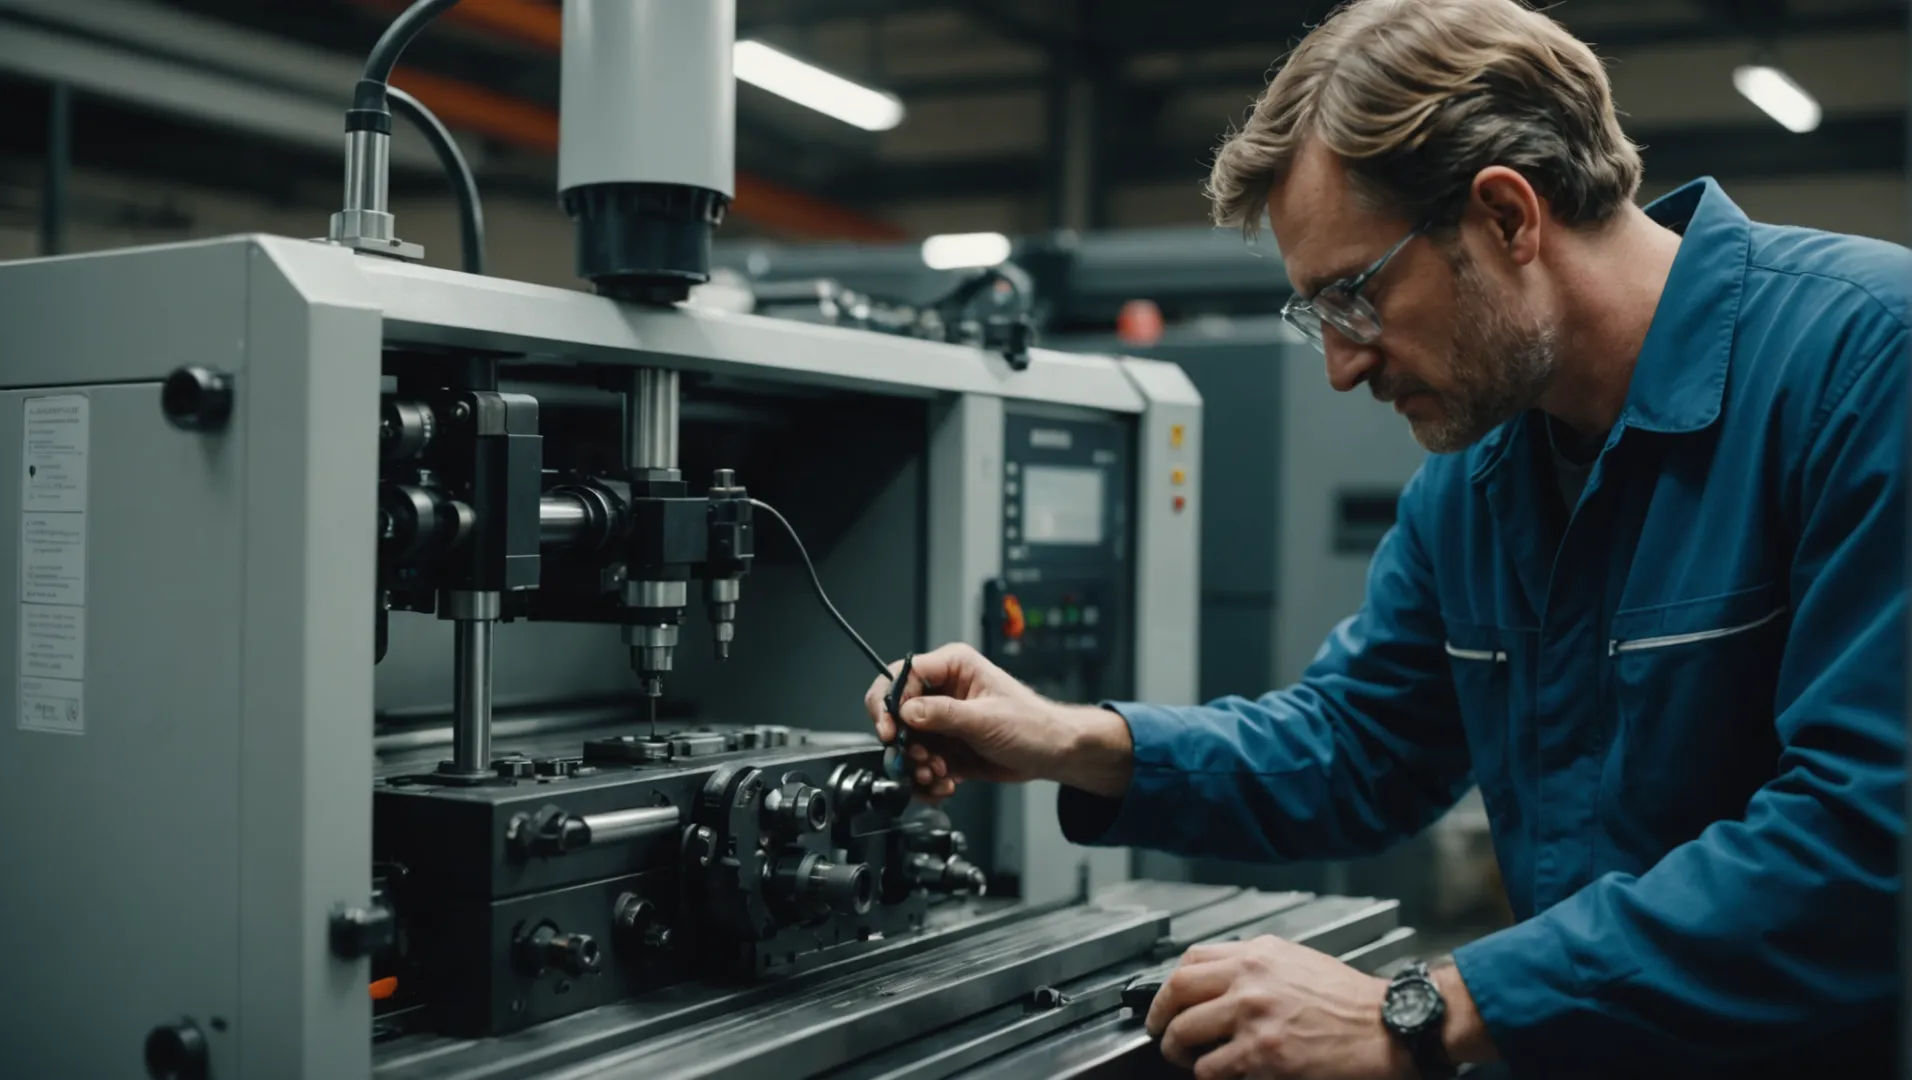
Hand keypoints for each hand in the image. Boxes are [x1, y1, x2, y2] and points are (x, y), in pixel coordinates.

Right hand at [860, 642, 1129, 801]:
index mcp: (953, 667)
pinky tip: (945, 784)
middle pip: (896, 712)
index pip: (902, 675)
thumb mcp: (987, 718)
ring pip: (905, 743)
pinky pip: (919, 764)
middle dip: (902, 742)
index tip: (890, 730)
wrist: (1052, 755)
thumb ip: (944, 714)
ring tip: (938, 774)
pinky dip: (926, 780)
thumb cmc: (1033, 725)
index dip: (889, 702)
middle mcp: (942, 690)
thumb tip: (907, 711)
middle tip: (917, 759)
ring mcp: (941, 720)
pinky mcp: (943, 747)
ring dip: (916, 765)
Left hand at [1145, 936, 1410, 1079]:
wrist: (1389, 1027)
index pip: (1191, 960)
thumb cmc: (1351, 1000)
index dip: (1170, 986)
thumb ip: (1257, 967)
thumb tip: (1219, 982)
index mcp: (1258, 953)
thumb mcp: (1299, 962)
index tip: (1166, 1000)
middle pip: (1177, 993)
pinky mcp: (1261, 1054)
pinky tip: (1224, 1074)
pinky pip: (1211, 1069)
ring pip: (1185, 1034)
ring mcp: (1253, 1016)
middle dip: (1161, 1018)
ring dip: (1181, 1052)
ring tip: (1190, 1059)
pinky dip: (1210, 1075)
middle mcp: (1250, 979)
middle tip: (1162, 1033)